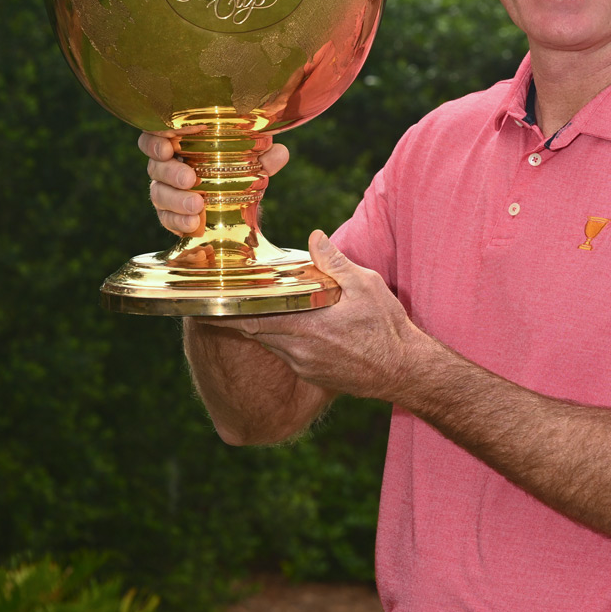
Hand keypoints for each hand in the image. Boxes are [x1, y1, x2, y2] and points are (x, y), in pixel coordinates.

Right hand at [137, 131, 288, 235]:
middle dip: (170, 172)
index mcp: (180, 144)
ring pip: (159, 193)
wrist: (239, 207)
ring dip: (176, 200)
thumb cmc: (238, 171)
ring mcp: (165, 192)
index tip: (170, 146)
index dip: (155, 140)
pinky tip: (193, 224)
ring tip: (197, 205)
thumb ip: (264, 157)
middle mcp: (166, 166)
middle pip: (156, 166)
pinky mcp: (170, 216)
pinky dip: (179, 222)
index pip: (155, 136)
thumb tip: (278, 152)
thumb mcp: (253, 162)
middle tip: (190, 179)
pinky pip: (167, 218)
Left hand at [198, 230, 428, 401]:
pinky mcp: (312, 374)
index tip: (204, 303)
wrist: (405, 371)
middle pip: (255, 331)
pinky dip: (280, 339)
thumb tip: (315, 237)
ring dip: (261, 326)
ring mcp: (303, 365)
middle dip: (238, 316)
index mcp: (305, 326)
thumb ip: (334, 262)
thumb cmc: (387, 328)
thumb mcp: (365, 286)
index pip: (251, 319)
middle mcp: (297, 350)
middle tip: (222, 300)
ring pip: (270, 343)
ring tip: (253, 307)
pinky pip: (286, 354)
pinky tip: (289, 326)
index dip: (225, 312)